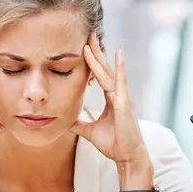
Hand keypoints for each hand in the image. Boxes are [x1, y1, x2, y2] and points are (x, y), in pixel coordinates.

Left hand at [70, 34, 152, 189]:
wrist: (126, 156)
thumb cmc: (114, 144)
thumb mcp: (90, 131)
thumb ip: (79, 123)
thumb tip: (66, 121)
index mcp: (111, 99)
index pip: (99, 76)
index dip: (92, 62)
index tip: (84, 47)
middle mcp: (118, 94)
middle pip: (104, 69)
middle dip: (96, 52)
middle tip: (89, 35)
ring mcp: (122, 97)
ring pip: (108, 72)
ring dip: (101, 56)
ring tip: (95, 40)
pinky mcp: (125, 102)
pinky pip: (120, 82)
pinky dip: (119, 68)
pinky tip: (118, 54)